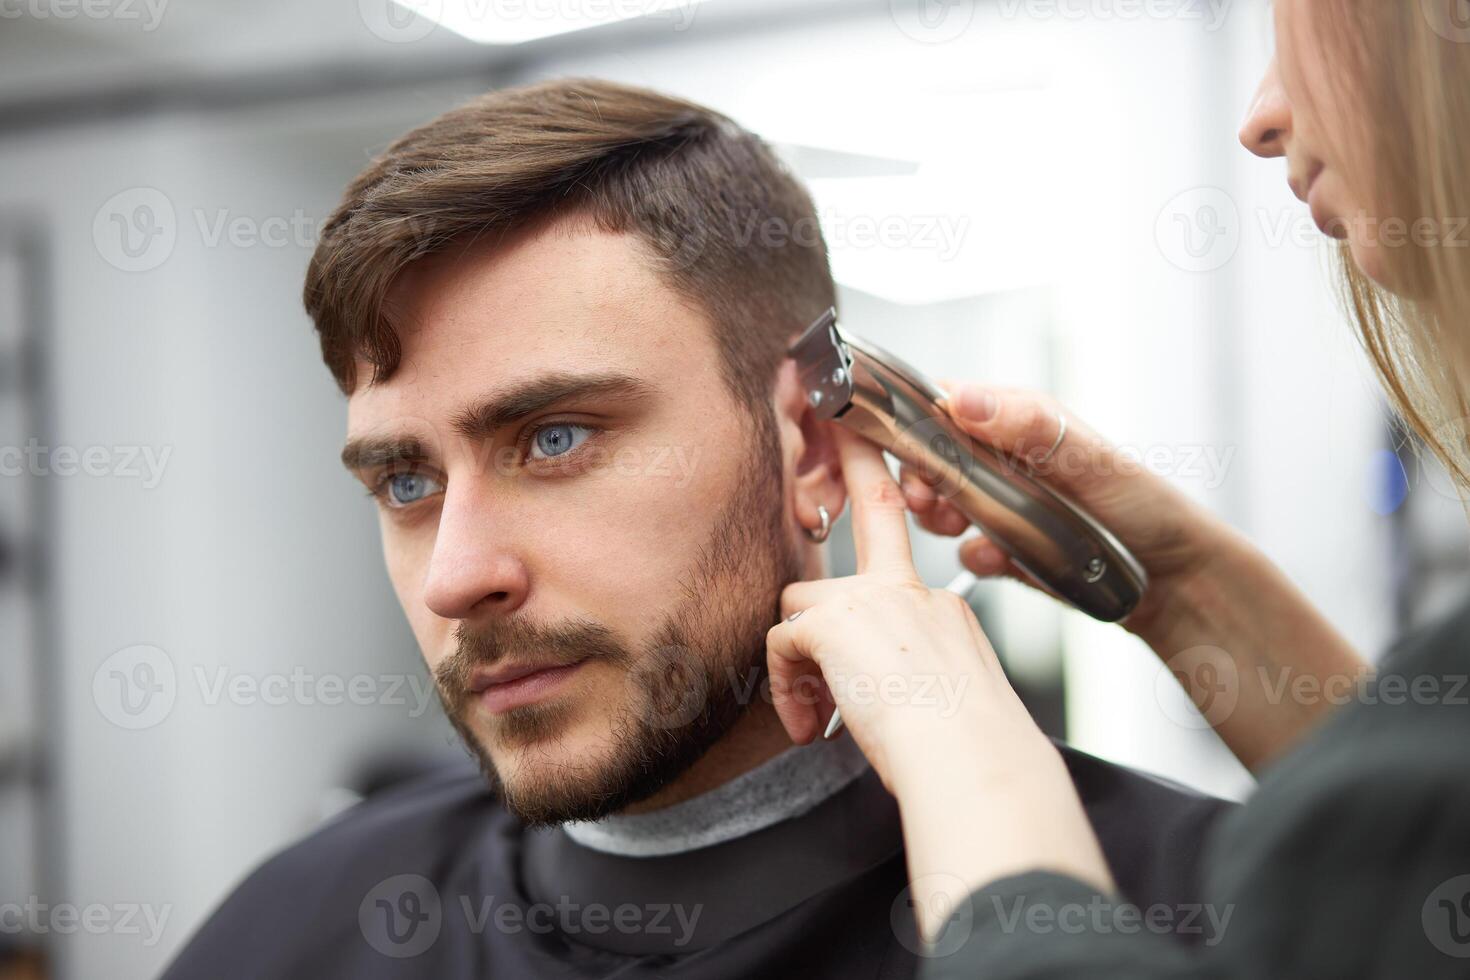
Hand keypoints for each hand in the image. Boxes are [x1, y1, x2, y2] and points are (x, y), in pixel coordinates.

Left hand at [765, 425, 1054, 796]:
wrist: (974, 765)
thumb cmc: (969, 751)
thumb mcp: (945, 701)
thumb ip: (905, 674)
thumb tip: (865, 688)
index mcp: (941, 606)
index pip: (904, 534)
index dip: (877, 472)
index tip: (859, 429)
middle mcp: (911, 591)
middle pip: (857, 539)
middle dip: (848, 483)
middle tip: (831, 456)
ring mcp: (874, 599)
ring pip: (800, 606)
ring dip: (797, 661)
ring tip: (817, 713)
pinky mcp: (835, 622)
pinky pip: (781, 643)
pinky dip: (785, 686)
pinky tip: (807, 723)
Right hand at [900, 381, 1239, 640]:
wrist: (1175, 580)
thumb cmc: (1146, 505)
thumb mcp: (1089, 457)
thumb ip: (1028, 428)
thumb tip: (966, 401)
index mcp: (1020, 421)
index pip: (946, 403)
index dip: (915, 421)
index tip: (903, 446)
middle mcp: (1007, 459)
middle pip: (932, 458)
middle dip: (920, 479)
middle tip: (924, 499)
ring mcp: (1006, 504)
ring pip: (943, 504)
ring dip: (939, 517)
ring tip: (956, 526)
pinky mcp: (1009, 548)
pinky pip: (970, 550)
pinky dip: (976, 556)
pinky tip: (996, 559)